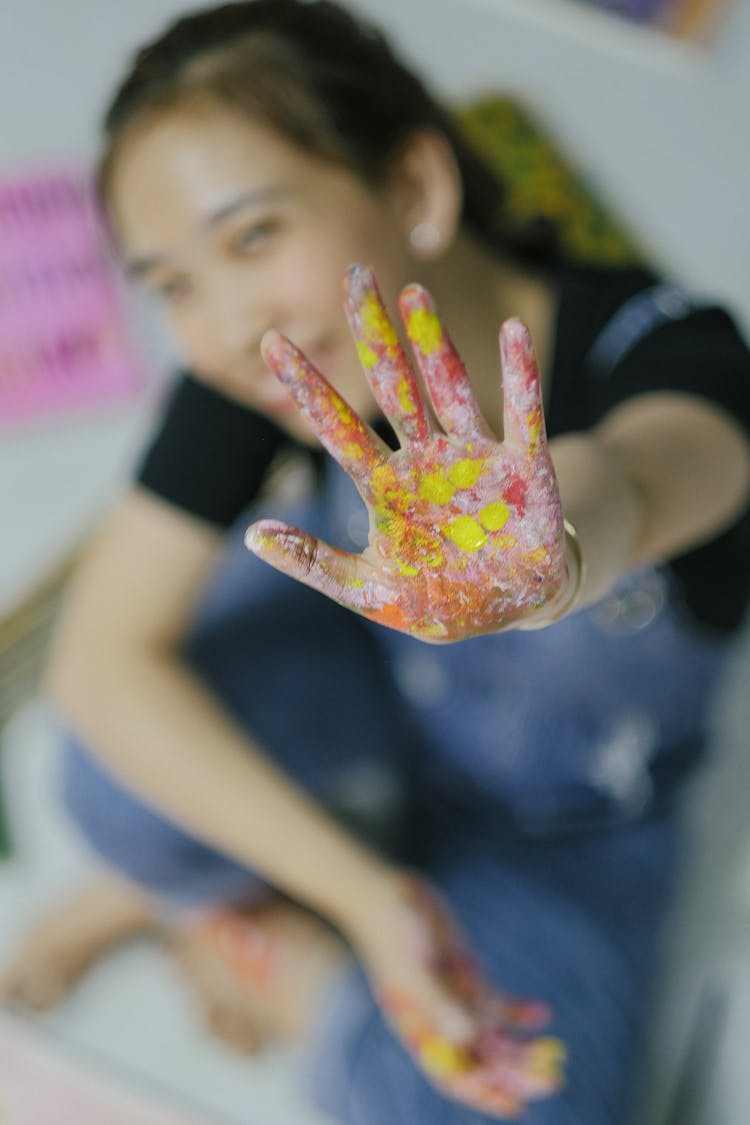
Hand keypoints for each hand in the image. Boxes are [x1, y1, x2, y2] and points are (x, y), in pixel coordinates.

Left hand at [245, 265, 566, 640]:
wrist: (511, 611)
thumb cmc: (440, 600)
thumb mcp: (370, 590)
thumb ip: (315, 563)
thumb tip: (252, 536)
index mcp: (384, 488)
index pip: (337, 427)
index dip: (307, 385)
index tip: (271, 340)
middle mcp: (425, 460)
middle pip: (392, 385)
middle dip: (372, 334)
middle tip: (354, 274)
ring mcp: (474, 458)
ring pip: (449, 388)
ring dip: (434, 343)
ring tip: (414, 294)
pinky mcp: (524, 468)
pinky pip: (521, 415)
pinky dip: (519, 376)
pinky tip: (512, 331)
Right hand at [344, 870, 565, 1117]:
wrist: (389, 897)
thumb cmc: (392, 933)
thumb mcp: (414, 968)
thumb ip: (438, 1003)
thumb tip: (468, 1037)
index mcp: (420, 1031)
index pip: (452, 1075)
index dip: (482, 1093)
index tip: (514, 1106)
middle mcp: (440, 1022)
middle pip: (481, 1060)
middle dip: (515, 1075)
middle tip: (552, 1082)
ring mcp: (456, 1000)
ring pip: (493, 1036)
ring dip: (523, 1050)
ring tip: (557, 1058)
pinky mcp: (467, 977)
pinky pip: (496, 1003)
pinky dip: (519, 1011)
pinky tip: (543, 1014)